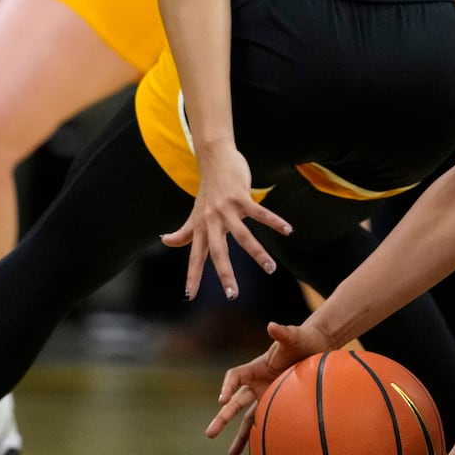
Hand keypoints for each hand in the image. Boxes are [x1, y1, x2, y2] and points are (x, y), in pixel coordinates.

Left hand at [162, 145, 291, 298]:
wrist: (214, 158)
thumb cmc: (208, 189)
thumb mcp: (195, 213)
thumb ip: (183, 231)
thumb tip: (165, 241)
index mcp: (201, 228)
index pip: (195, 257)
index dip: (192, 276)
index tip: (190, 296)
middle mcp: (212, 221)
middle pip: (218, 252)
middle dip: (225, 274)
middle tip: (233, 295)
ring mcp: (227, 209)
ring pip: (244, 236)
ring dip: (258, 253)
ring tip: (271, 268)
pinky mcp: (241, 197)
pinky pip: (260, 213)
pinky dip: (275, 222)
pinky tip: (289, 230)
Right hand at [206, 319, 332, 453]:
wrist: (317, 348)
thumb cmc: (303, 340)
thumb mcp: (294, 336)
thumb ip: (283, 333)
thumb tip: (272, 326)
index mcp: (256, 367)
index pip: (235, 376)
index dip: (227, 386)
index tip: (223, 398)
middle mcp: (257, 383)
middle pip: (235, 402)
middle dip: (222, 417)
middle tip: (210, 433)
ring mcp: (266, 396)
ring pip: (247, 418)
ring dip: (239, 436)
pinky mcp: (277, 405)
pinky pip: (264, 423)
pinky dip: (260, 436)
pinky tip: (256, 453)